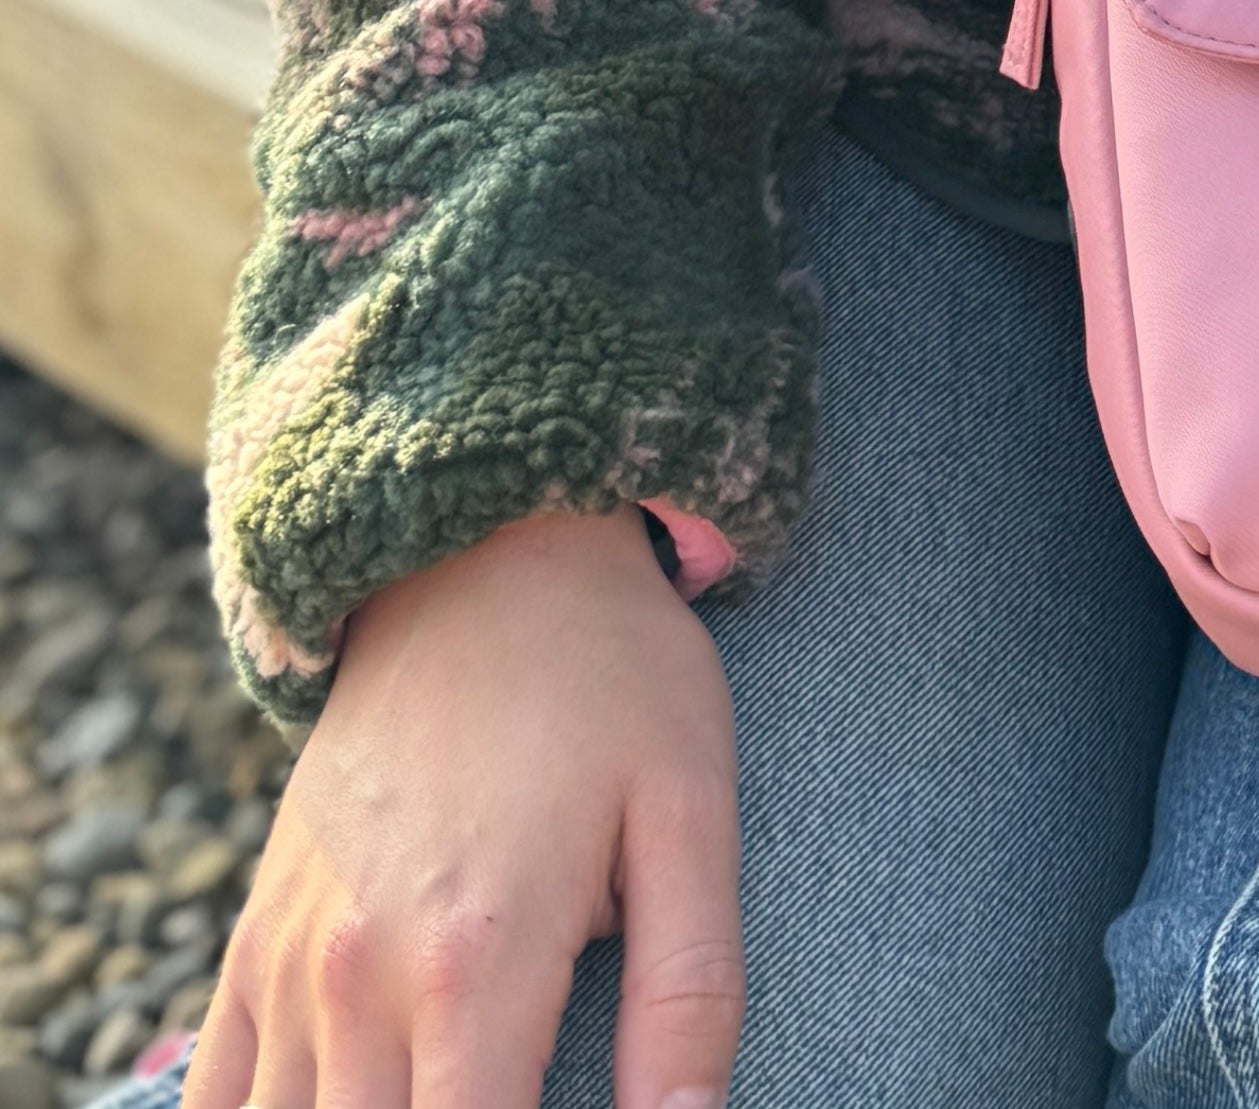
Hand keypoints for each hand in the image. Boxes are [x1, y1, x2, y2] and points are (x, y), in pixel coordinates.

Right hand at [193, 507, 740, 1108]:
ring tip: (443, 1087)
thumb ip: (687, 988)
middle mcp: (357, 979)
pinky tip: (338, 1099)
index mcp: (478, 962)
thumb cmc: (613, 679)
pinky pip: (212, 1098)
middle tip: (513, 1095)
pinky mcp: (254, 940)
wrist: (485, 559)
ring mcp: (289, 964)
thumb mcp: (690, 811)